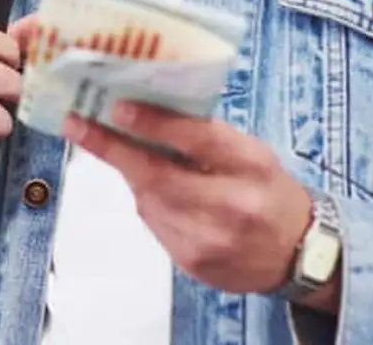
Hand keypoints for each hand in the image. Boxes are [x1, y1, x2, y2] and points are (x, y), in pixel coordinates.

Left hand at [65, 102, 315, 297]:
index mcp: (252, 167)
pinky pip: (154, 224)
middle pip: (160, 176)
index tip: (118, 107)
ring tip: (119, 150)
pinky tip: (154, 190)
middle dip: (113, 148)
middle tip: (77, 125)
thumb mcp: (252, 153)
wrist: (295, 254)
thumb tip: (150, 112)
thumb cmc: (270, 192)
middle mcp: (232, 207)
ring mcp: (210, 241)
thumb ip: (207, 136)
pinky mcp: (193, 264)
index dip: (154, 124)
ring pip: (149, 201)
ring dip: (130, 175)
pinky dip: (147, 202)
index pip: (197, 140)